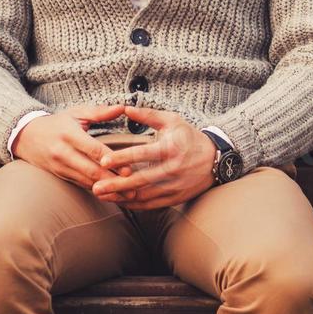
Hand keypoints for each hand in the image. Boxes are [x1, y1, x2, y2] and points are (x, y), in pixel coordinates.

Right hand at [11, 103, 135, 189]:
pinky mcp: (60, 175)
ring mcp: (60, 167)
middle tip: (133, 187)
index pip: (93, 150)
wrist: (25, 136)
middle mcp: (63, 153)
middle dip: (112, 181)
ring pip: (86, 181)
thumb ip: (100, 112)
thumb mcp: (76, 113)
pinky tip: (111, 195)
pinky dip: (96, 190)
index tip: (127, 169)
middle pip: (91, 170)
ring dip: (107, 190)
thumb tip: (122, 107)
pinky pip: (80, 185)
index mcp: (69, 135)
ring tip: (126, 195)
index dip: (111, 161)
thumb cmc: (57, 123)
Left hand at [89, 106, 217, 210]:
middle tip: (96, 187)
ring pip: (145, 195)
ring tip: (102, 196)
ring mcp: (175, 186)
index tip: (103, 161)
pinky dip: (135, 205)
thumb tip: (125, 108)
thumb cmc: (190, 137)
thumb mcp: (172, 120)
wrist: (216, 159)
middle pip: (140, 179)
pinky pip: (152, 205)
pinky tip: (120, 202)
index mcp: (170, 148)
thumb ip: (148, 115)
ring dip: (122, 197)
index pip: (142, 154)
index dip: (122, 158)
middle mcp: (173, 169)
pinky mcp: (176, 197)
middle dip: (117, 185)